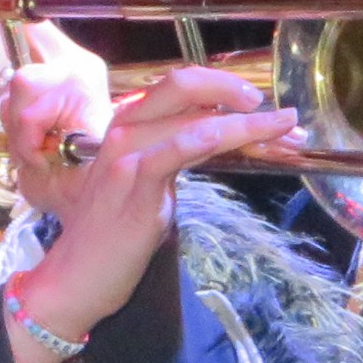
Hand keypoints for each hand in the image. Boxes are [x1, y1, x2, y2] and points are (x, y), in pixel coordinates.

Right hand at [7, 51, 295, 355]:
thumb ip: (174, 155)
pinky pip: (175, 150)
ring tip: (285, 133)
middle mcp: (123, 130)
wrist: (76, 276)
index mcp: (125, 125)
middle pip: (183, 87)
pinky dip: (209, 138)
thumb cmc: (111, 234)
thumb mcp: (146, 183)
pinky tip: (237, 136)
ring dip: (247, 125)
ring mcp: (126, 155)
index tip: (261, 104)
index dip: (224, 88)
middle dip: (237, 91)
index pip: (178, 89)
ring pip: (192, 120)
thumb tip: (218, 138)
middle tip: (280, 114)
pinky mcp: (134, 184)